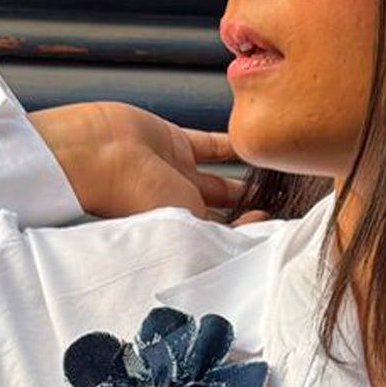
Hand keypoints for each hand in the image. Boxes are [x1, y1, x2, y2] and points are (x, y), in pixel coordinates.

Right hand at [29, 102, 267, 224]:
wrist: (98, 154)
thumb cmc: (133, 198)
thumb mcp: (187, 228)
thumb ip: (224, 235)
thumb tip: (261, 240)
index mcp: (184, 236)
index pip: (226, 242)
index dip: (253, 237)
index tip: (281, 228)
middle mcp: (183, 210)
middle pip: (227, 214)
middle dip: (254, 212)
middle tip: (286, 205)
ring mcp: (180, 176)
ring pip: (222, 180)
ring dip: (249, 179)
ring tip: (279, 176)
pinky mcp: (175, 144)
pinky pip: (211, 146)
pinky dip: (234, 146)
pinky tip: (257, 144)